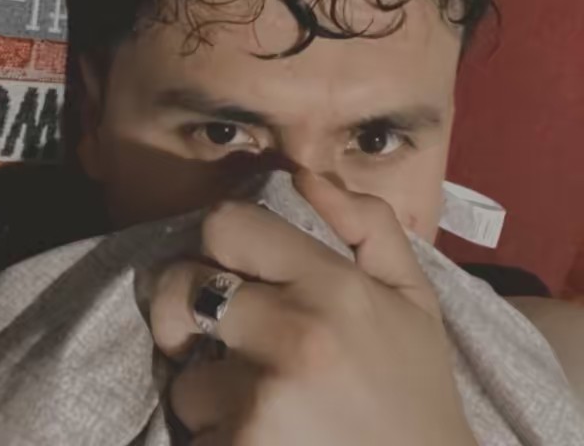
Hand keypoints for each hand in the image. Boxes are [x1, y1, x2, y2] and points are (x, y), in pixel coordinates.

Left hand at [150, 172, 476, 445]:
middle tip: (226, 336)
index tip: (236, 269)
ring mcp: (259, 403)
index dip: (222, 243)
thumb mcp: (413, 297)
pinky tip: (265, 440)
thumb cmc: (415, 392)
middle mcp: (291, 336)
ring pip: (182, 374)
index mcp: (332, 286)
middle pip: (179, 289)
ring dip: (209, 387)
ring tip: (263, 402)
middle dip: (190, 309)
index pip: (224, 225)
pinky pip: (191, 433)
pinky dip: (216, 437)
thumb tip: (305, 175)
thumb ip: (368, 223)